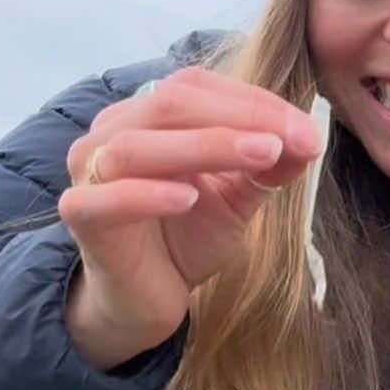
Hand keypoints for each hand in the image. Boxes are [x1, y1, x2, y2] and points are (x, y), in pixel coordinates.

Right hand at [60, 67, 324, 368]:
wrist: (144, 301)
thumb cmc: (184, 238)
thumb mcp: (236, 199)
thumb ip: (267, 168)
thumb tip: (309, 140)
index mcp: (147, 116)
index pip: (197, 87)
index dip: (254, 102)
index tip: (308, 131)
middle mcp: (112, 132)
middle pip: (171, 105)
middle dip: (240, 119)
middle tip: (296, 139)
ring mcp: (89, 172)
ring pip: (139, 145)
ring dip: (206, 146)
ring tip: (262, 155)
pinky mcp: (80, 216)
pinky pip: (108, 197)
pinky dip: (148, 194)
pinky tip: (189, 198)